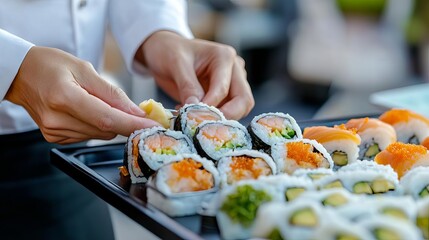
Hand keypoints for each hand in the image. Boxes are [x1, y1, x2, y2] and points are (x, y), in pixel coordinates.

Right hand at [5, 46, 159, 143]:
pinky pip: (89, 135)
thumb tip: (137, 112)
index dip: (133, 125)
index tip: (153, 126)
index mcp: (64, 97)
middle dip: (125, 121)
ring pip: (100, 134)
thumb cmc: (51, 65)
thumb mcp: (84, 68)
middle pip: (106, 129)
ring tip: (99, 102)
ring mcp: (54, 132)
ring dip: (110, 122)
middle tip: (136, 111)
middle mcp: (57, 120)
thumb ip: (112, 93)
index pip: (107, 118)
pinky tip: (87, 111)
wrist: (21, 74)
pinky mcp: (55, 138)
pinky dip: (97, 125)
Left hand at [136, 31, 253, 119]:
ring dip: (220, 118)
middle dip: (226, 116)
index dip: (210, 106)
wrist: (164, 51)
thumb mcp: (175, 64)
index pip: (224, 88)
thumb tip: (195, 109)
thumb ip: (187, 86)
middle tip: (202, 125)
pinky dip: (213, 117)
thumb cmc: (169, 51)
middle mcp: (234, 69)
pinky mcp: (226, 94)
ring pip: (239, 109)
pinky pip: (227, 111)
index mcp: (224, 56)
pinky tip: (192, 114)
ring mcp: (232, 82)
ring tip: (193, 117)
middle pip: (244, 100)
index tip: (193, 117)